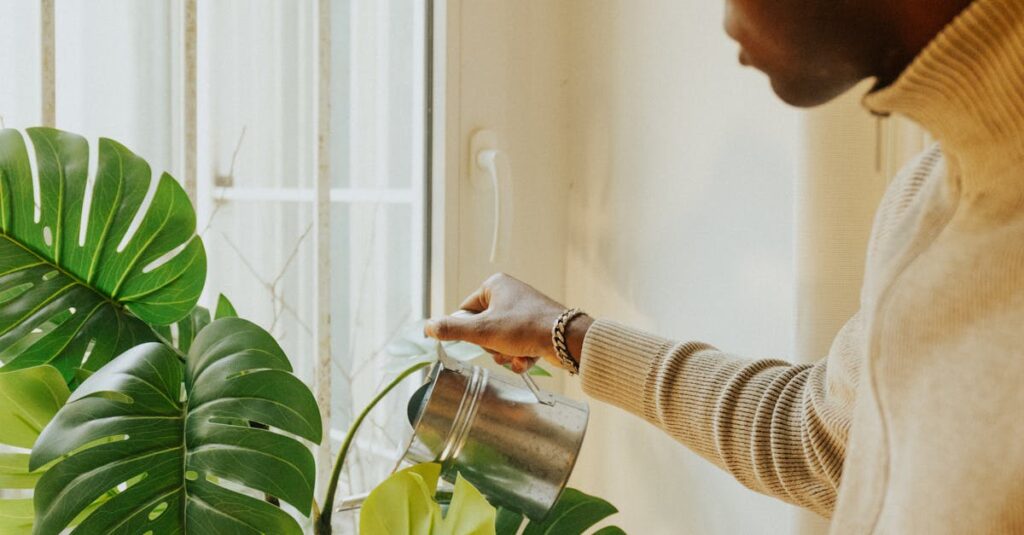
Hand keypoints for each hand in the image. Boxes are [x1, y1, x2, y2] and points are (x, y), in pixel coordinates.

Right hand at [424, 273, 593, 373]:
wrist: (565, 339)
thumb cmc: (524, 328)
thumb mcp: (482, 330)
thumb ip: (452, 330)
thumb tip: (427, 327)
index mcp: (494, 285)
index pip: (466, 311)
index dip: (469, 330)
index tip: (479, 339)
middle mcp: (510, 294)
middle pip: (483, 329)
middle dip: (491, 346)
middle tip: (501, 347)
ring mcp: (524, 311)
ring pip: (500, 341)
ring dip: (505, 354)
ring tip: (517, 354)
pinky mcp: (536, 327)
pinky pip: (517, 345)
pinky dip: (520, 356)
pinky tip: (528, 358)